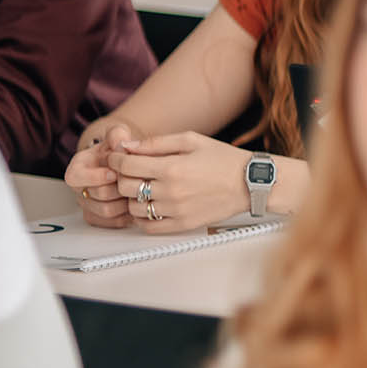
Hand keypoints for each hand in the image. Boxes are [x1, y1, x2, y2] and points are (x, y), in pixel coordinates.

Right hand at [65, 121, 140, 228]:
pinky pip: (112, 223)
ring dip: (126, 201)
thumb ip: (117, 135)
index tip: (114, 173)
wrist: (122, 165)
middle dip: (120, 187)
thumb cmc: (117, 153)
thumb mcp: (116, 138)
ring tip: (138, 191)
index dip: (96, 177)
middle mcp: (79, 189)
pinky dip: (127, 215)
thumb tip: (119, 140)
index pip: (75, 177)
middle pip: (98, 195)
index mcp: (77, 168)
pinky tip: (136, 204)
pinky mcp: (99, 218)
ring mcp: (88, 205)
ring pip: (107, 211)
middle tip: (134, 180)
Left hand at [106, 132, 254, 233]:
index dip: (115, 159)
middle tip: (130, 171)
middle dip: (122, 177)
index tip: (117, 157)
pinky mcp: (182, 224)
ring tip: (143, 188)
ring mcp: (176, 210)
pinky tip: (150, 206)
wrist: (250, 182)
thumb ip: (157, 142)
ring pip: (134, 208)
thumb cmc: (224, 159)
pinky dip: (142, 217)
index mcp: (172, 168)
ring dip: (132, 198)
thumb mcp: (191, 140)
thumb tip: (128, 147)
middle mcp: (171, 191)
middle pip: (125, 187)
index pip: (126, 166)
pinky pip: (148, 226)